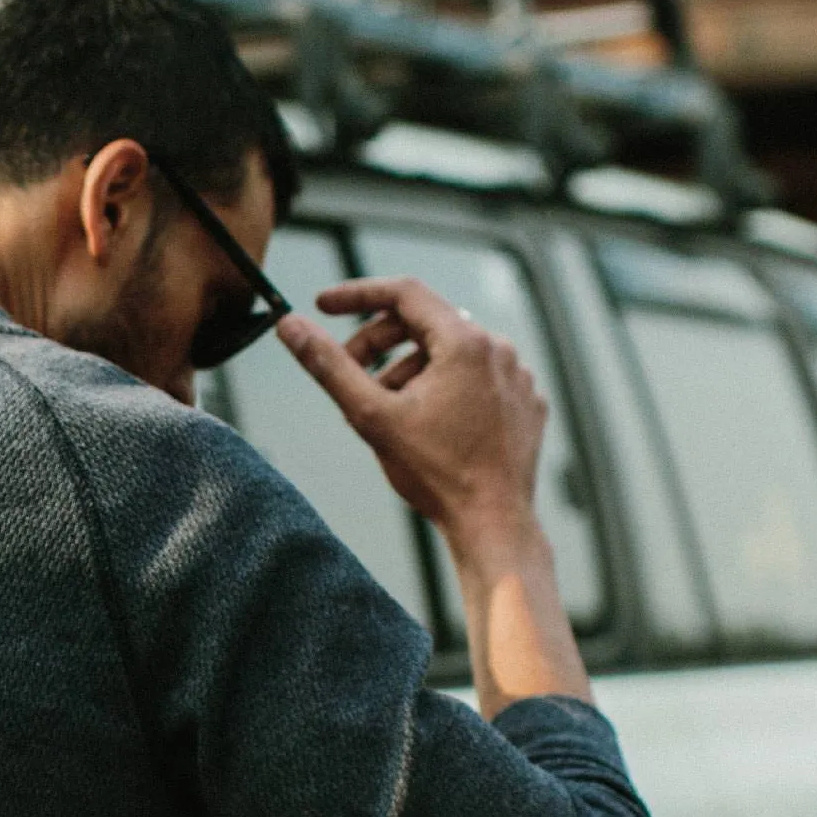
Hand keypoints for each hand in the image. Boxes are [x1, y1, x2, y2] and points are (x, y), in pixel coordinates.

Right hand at [277, 277, 588, 718]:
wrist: (493, 523)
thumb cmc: (436, 473)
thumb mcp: (370, 416)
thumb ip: (329, 366)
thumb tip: (290, 326)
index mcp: (464, 341)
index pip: (403, 293)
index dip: (356, 295)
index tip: (322, 306)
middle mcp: (498, 348)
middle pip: (426, 323)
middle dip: (380, 344)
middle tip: (350, 374)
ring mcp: (517, 375)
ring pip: (452, 354)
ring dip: (412, 372)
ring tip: (390, 412)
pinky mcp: (526, 403)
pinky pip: (479, 380)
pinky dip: (448, 391)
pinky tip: (431, 426)